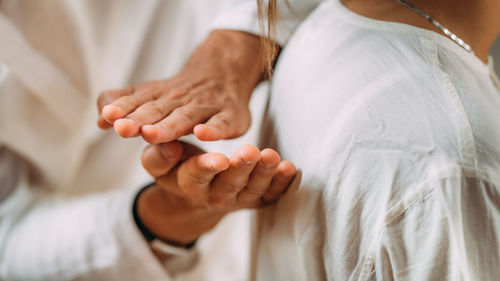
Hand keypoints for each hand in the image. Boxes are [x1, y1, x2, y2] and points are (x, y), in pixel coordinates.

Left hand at [97, 30, 264, 143]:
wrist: (225, 70)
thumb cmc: (182, 92)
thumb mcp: (151, 93)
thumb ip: (124, 103)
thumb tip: (101, 120)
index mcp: (159, 97)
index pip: (137, 103)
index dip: (122, 110)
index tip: (108, 118)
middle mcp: (180, 101)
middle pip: (157, 111)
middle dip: (139, 120)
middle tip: (122, 128)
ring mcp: (206, 108)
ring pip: (185, 118)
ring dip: (168, 126)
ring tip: (150, 134)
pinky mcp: (230, 116)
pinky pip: (223, 124)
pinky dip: (214, 129)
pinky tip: (203, 134)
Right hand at [136, 141, 295, 244]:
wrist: (196, 194)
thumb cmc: (177, 170)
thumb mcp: (158, 164)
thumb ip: (159, 156)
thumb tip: (167, 145)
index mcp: (190, 184)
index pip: (197, 176)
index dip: (207, 168)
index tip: (219, 159)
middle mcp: (215, 194)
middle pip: (230, 184)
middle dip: (241, 169)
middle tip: (250, 151)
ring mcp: (239, 197)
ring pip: (254, 188)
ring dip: (265, 173)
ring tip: (272, 156)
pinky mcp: (257, 197)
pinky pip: (272, 193)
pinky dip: (283, 183)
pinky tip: (290, 168)